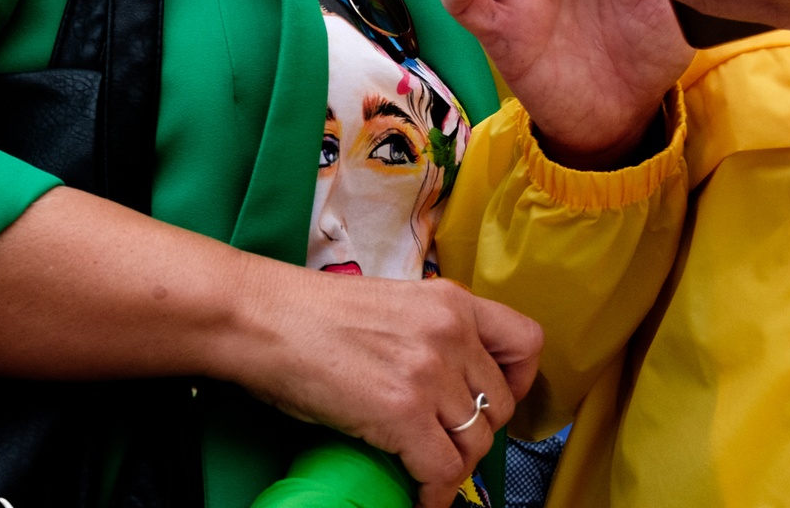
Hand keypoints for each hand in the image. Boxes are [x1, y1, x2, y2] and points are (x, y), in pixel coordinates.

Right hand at [224, 270, 542, 507]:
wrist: (263, 318)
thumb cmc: (310, 314)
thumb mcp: (393, 305)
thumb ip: (432, 333)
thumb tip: (452, 382)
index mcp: (450, 301)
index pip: (526, 343)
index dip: (519, 381)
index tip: (497, 399)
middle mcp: (450, 332)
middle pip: (501, 404)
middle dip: (477, 431)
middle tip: (447, 439)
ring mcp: (429, 372)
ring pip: (476, 443)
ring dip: (453, 465)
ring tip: (427, 468)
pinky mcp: (403, 411)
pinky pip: (443, 471)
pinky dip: (432, 493)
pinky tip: (418, 495)